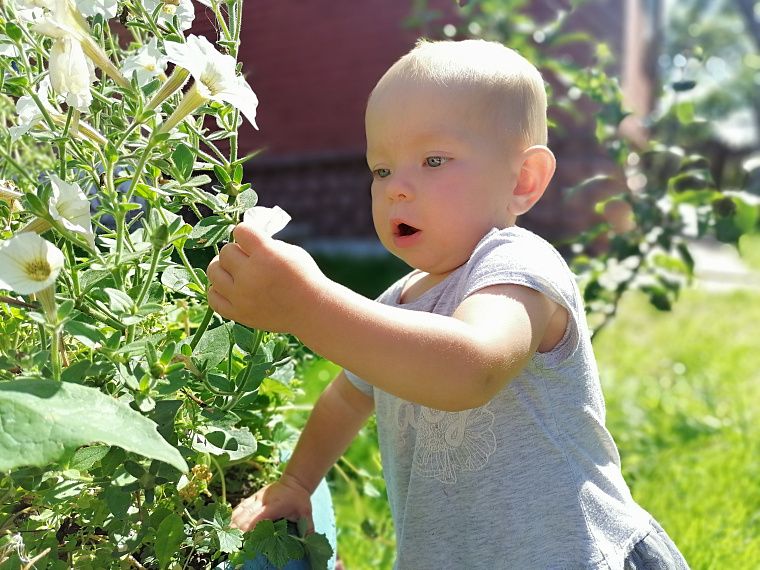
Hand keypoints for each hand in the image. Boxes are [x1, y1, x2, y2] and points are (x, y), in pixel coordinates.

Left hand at [206, 223, 326, 331]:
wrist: (311, 311)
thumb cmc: (303, 277)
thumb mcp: (290, 251)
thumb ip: (265, 243)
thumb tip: (241, 238)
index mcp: (266, 255)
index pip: (240, 231)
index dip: (246, 233)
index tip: (252, 240)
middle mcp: (250, 275)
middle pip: (225, 251)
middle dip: (237, 251)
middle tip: (248, 259)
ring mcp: (241, 296)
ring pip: (213, 271)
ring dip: (224, 268)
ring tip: (237, 272)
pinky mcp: (238, 313)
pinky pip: (213, 296)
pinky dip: (219, 290)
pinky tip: (232, 288)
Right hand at [231, 474, 313, 532]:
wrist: (294, 482)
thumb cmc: (299, 499)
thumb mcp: (306, 512)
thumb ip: (308, 527)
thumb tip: (310, 541)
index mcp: (276, 505)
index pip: (260, 516)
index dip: (251, 525)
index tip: (243, 536)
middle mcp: (263, 501)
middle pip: (247, 514)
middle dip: (238, 527)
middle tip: (229, 539)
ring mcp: (257, 498)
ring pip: (242, 509)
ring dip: (233, 521)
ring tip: (223, 532)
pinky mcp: (254, 497)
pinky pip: (241, 506)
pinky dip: (233, 514)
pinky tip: (226, 522)